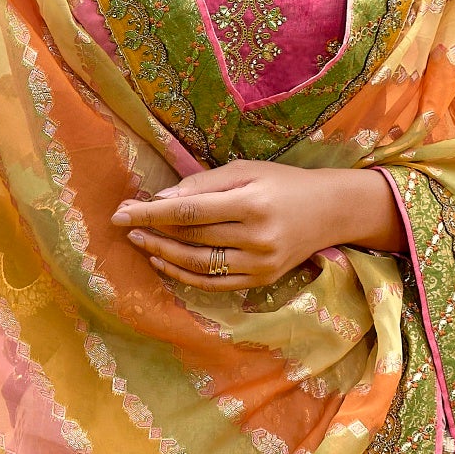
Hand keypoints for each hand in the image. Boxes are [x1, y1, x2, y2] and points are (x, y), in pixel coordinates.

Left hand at [115, 158, 401, 297]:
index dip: (151, 212)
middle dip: (152, 230)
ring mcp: (260, 263)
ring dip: (162, 253)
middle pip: (191, 237)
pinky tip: (163, 260)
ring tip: (139, 241)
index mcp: (253, 203)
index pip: (190, 210)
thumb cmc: (284, 183)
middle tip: (124, 223)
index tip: (122, 211)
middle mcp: (258, 237)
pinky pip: (213, 283)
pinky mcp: (261, 280)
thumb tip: (159, 200)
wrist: (332, 211)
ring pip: (197, 264)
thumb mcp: (247, 171)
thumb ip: (204, 184)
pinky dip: (183, 274)